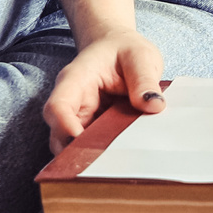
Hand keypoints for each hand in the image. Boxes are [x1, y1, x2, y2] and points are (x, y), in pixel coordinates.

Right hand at [41, 30, 165, 152]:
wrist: (118, 48)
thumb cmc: (125, 49)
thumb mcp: (140, 56)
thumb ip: (144, 79)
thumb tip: (153, 105)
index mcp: (76, 80)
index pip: (58, 106)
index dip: (65, 127)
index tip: (85, 141)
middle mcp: (72, 102)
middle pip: (60, 134)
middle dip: (78, 152)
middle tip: (108, 164)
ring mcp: (80, 117)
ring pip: (73, 146)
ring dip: (92, 156)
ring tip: (119, 164)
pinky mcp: (92, 127)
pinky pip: (92, 146)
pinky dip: (104, 154)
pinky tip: (124, 159)